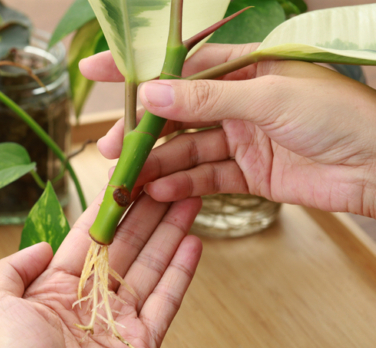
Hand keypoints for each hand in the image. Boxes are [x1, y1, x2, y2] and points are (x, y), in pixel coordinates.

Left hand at [0, 194, 201, 347]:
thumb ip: (13, 267)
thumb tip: (45, 245)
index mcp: (53, 289)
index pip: (87, 238)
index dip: (107, 208)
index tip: (125, 178)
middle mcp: (88, 300)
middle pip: (124, 246)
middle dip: (146, 212)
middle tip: (166, 177)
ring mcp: (119, 321)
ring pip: (149, 266)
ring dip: (169, 231)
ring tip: (188, 196)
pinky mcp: (143, 342)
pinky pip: (166, 300)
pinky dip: (181, 271)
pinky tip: (192, 241)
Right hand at [80, 43, 375, 217]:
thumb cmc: (339, 116)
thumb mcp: (269, 98)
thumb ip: (207, 98)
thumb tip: (152, 92)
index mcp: (246, 70)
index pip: (181, 67)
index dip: (139, 70)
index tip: (98, 71)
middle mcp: (239, 103)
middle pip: (177, 115)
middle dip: (142, 131)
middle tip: (109, 147)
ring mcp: (243, 139)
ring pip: (187, 151)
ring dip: (158, 164)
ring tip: (128, 179)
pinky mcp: (250, 174)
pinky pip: (207, 178)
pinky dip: (184, 186)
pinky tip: (161, 192)